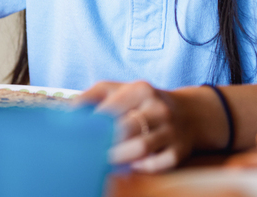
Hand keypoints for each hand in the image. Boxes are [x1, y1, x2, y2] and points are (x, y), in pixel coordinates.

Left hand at [78, 80, 193, 172]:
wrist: (188, 113)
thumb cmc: (144, 103)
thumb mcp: (122, 89)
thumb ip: (93, 95)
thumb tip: (68, 113)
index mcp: (142, 90)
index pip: (110, 109)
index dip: (91, 126)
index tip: (76, 136)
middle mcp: (159, 108)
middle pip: (124, 129)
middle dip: (102, 144)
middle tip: (87, 153)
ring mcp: (171, 130)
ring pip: (140, 148)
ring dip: (117, 157)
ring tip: (103, 161)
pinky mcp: (178, 151)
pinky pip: (156, 165)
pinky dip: (141, 167)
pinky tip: (133, 163)